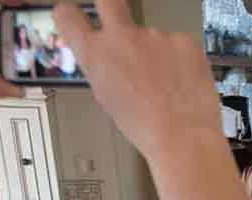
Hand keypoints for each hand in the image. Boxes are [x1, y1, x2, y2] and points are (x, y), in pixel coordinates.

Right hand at [54, 0, 221, 157]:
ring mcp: (155, 35)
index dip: (69, 13)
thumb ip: (103, 68)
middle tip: (115, 16)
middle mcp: (122, 37)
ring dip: (157, 54)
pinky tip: (182, 82)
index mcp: (95, 54)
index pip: (68, 16)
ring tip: (166, 84)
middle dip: (109, 4)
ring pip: (153, 37)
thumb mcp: (107, 97)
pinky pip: (178, 45)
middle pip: (109, 0)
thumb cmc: (144, 126)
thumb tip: (107, 59)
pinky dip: (180, 60)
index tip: (73, 13)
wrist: (181, 135)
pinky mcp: (183, 40)